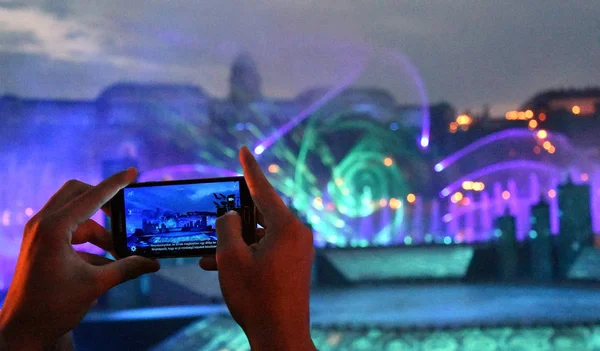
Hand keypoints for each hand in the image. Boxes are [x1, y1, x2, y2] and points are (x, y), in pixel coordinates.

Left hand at [0, 169, 159, 349]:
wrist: (23, 329)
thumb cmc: (53, 306)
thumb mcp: (96, 284)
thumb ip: (127, 267)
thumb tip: (154, 263)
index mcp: (54, 228)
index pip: (91, 196)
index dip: (115, 184)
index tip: (132, 172)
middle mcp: (43, 224)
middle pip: (78, 193)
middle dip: (104, 201)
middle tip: (125, 213)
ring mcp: (39, 233)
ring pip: (76, 213)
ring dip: (99, 228)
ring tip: (119, 251)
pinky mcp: (40, 243)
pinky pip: (69, 229)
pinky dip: (88, 240)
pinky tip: (105, 260)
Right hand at [200, 147, 316, 350]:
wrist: (280, 335)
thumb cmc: (256, 297)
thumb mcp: (231, 258)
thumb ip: (226, 227)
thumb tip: (230, 216)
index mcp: (287, 226)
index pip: (263, 189)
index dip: (249, 168)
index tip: (244, 149)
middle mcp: (297, 233)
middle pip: (260, 213)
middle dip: (233, 219)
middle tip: (215, 221)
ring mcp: (298, 250)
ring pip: (260, 234)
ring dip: (235, 242)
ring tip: (210, 255)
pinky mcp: (295, 263)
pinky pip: (267, 248)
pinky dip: (247, 253)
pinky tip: (222, 265)